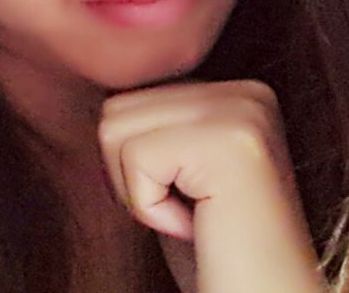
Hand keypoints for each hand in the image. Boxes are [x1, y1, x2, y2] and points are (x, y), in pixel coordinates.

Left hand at [98, 80, 326, 292]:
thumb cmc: (211, 255)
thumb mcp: (174, 169)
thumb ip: (151, 124)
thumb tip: (102, 99)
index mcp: (236, 93)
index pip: (127, 98)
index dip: (134, 162)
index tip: (185, 199)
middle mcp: (246, 93)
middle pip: (116, 108)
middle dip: (131, 173)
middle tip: (187, 212)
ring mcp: (243, 112)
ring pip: (115, 129)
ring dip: (139, 191)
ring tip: (193, 217)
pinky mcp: (232, 142)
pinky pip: (136, 158)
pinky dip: (150, 208)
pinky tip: (198, 228)